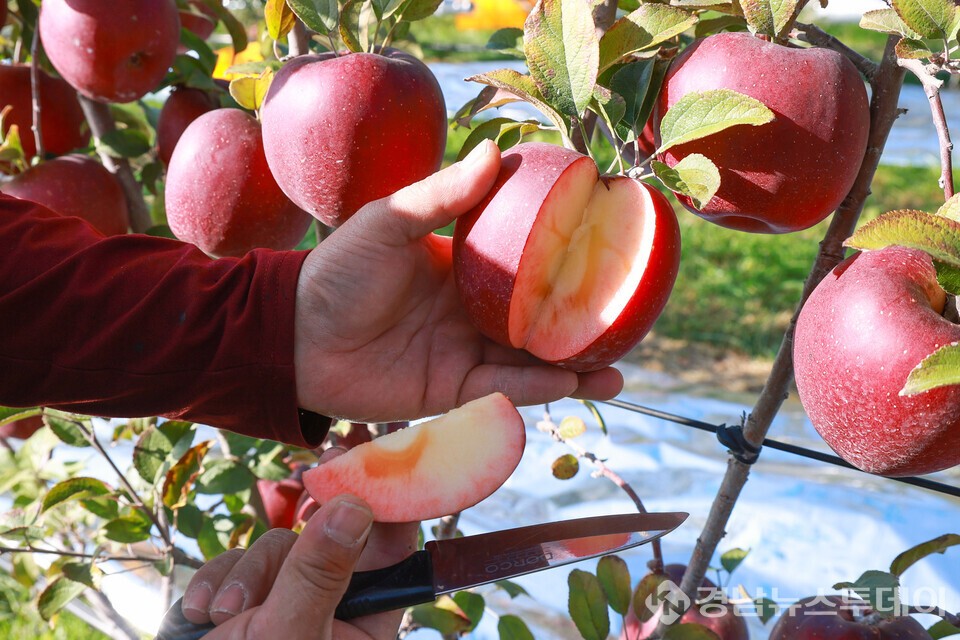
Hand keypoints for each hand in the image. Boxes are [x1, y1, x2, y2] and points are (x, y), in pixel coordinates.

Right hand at [180, 494, 416, 639]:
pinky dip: (216, 580)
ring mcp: (286, 599)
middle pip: (328, 537)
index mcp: (366, 623)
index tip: (365, 461)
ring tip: (226, 617)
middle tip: (316, 471)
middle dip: (297, 542)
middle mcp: (332, 607)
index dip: (384, 500)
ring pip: (278, 544)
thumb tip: (355, 505)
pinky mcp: (244, 596)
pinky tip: (202, 613)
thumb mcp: (290, 633)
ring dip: (247, 574)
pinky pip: (237, 559)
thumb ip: (319, 572)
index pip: (392, 549)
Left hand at [294, 140, 623, 421]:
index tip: (606, 248)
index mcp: (463, 267)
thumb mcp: (388, 222)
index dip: (563, 259)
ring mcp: (466, 352)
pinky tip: (574, 383)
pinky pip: (504, 390)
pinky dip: (539, 389)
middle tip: (627, 318)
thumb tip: (495, 153)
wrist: (295, 339)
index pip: (525, 263)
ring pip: (531, 360)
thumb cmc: (337, 273)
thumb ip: (441, 195)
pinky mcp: (453, 391)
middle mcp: (473, 311)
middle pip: (539, 317)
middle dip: (581, 321)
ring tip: (619, 366)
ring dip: (574, 364)